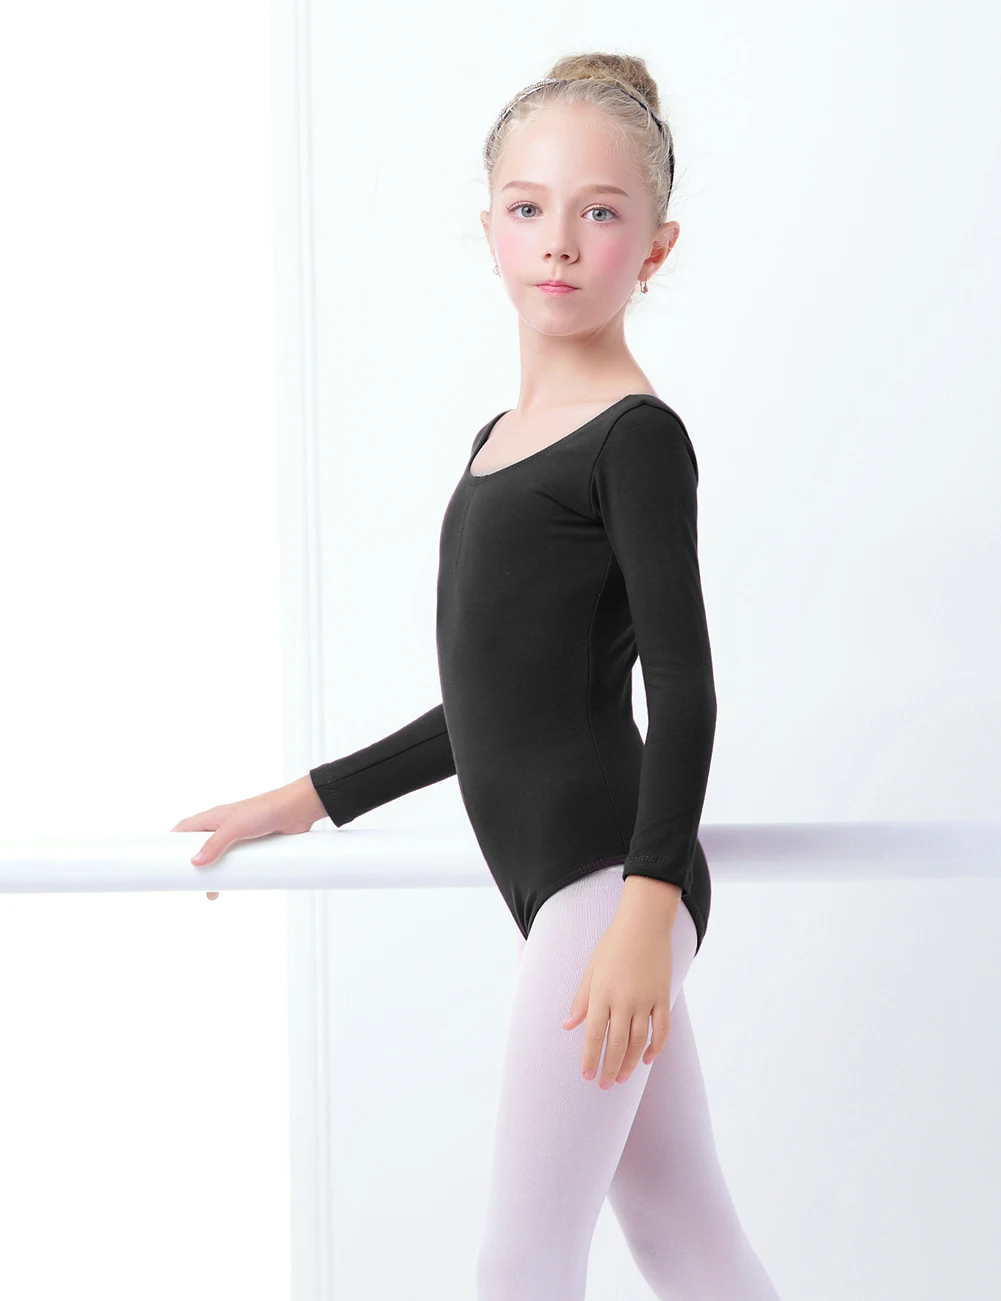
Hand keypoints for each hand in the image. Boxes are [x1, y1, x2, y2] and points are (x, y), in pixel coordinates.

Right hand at [170, 775, 326, 899]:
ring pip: (219, 858)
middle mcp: (224, 827)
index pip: (184, 829)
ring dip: (213, 874)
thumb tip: (194, 863)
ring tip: (210, 893)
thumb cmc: (266, 809)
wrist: (298, 809)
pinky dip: (233, 875)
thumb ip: (215, 844)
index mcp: (213, 817)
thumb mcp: (235, 827)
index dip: (170, 842)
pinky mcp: (254, 846)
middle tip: (186, 884)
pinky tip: (234, 887)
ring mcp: (239, 837)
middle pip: (200, 847)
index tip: (160, 860)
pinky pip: (237, 863)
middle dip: (192, 865)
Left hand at [561, 905, 675, 1088]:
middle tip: (604, 1084)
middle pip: (616, 1044)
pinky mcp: (662, 997)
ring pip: (639, 1042)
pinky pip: (661, 1030)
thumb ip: (581, 999)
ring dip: (630, 1063)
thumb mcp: (591, 969)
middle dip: (609, 1068)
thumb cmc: (613, 944)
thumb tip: (568, 1025)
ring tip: (622, 1078)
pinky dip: (656, 1047)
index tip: (587, 1075)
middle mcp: (623, 1001)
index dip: (590, 1057)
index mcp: (601, 993)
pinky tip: (648, 1059)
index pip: (594, 1034)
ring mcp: (645, 1000)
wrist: (643, 923)